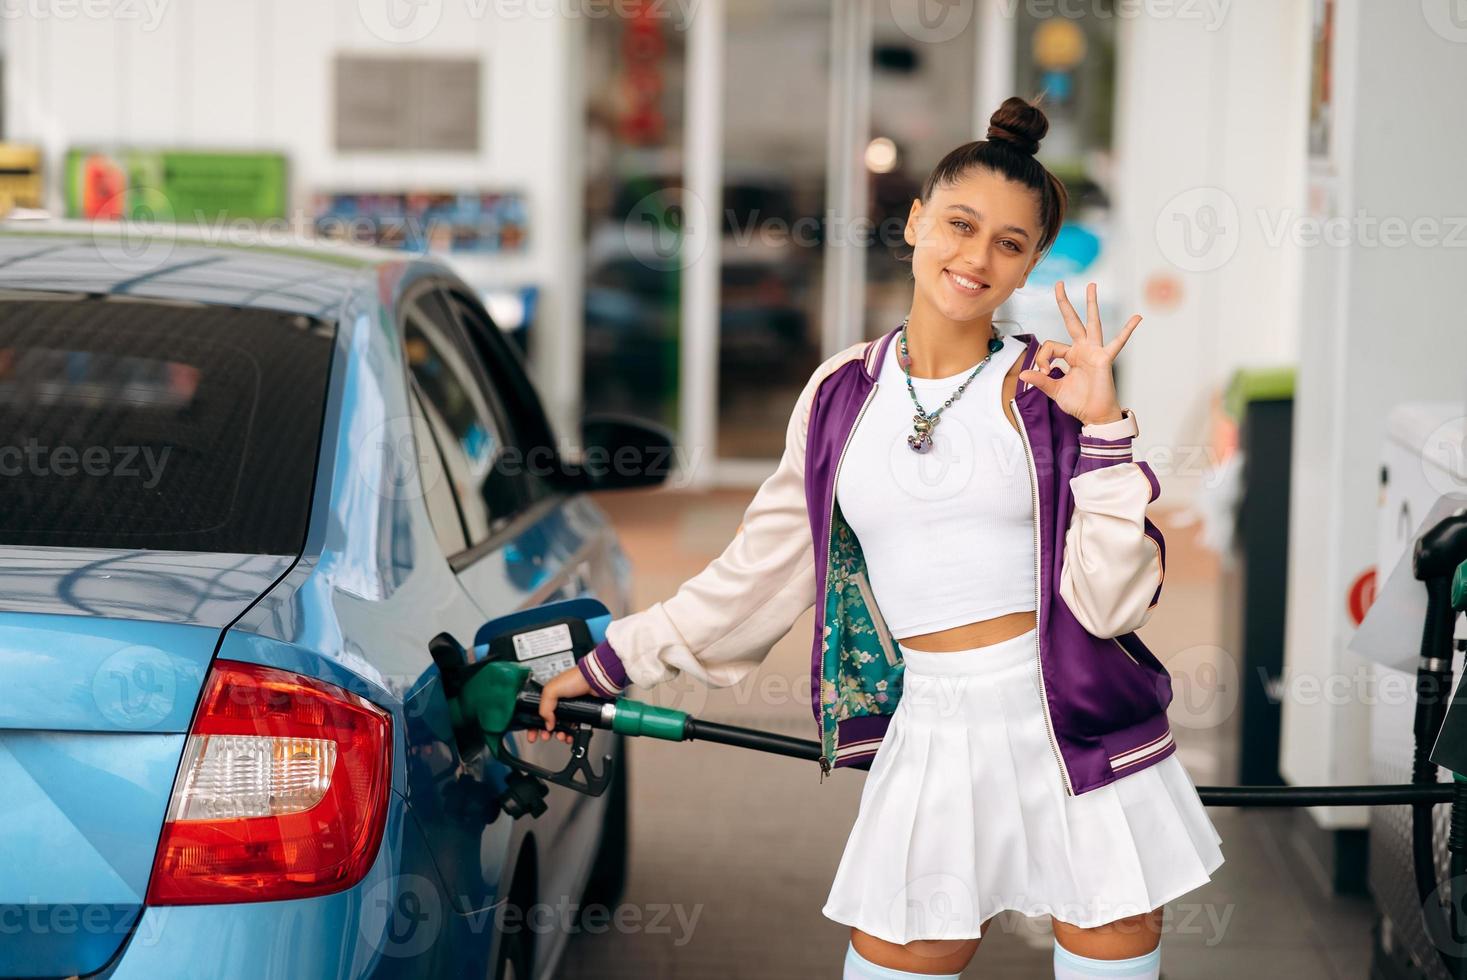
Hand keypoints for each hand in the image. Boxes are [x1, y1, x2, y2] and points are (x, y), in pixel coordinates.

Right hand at [527, 664, 592, 744]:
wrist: (595, 681)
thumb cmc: (575, 678)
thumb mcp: (552, 690)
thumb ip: (544, 707)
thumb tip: (547, 723)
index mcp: (549, 696)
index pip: (537, 713)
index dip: (533, 724)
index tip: (532, 734)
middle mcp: (559, 703)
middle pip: (549, 723)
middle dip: (546, 732)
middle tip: (546, 737)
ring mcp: (571, 709)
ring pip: (562, 727)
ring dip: (560, 734)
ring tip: (561, 736)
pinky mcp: (581, 714)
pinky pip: (574, 728)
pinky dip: (571, 734)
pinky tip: (570, 736)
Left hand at [1017, 281, 1140, 425]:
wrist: (1094, 415)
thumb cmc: (1078, 402)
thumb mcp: (1054, 390)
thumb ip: (1040, 380)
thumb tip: (1022, 375)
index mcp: (1070, 355)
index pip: (1050, 345)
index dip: (1042, 358)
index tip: (1044, 372)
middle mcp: (1082, 349)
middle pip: (1072, 321)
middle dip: (1064, 303)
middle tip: (1059, 284)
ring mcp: (1094, 352)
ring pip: (1092, 323)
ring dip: (1091, 304)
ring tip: (1092, 285)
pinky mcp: (1104, 359)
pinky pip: (1118, 343)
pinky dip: (1127, 331)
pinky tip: (1137, 318)